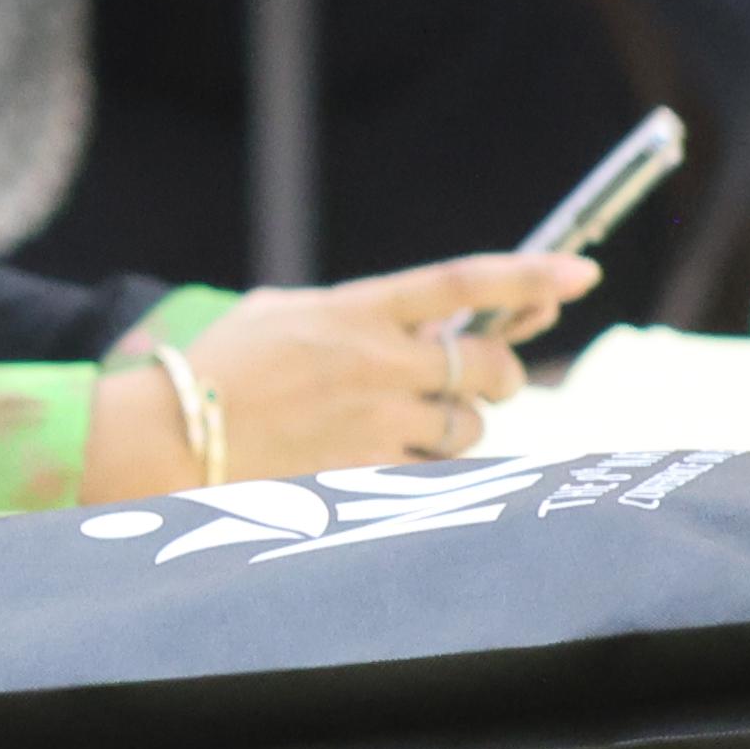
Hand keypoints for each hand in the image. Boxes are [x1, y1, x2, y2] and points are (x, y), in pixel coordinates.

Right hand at [86, 245, 593, 493]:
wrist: (170, 435)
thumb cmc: (221, 367)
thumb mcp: (283, 312)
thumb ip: (356, 314)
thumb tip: (424, 326)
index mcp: (356, 309)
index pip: (463, 282)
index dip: (529, 275)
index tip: (579, 274)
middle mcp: (377, 363)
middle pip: (490, 366)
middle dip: (502, 374)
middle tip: (486, 379)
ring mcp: (375, 422)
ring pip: (470, 429)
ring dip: (460, 426)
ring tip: (416, 424)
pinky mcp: (368, 474)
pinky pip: (432, 475)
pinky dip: (427, 468)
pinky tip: (391, 459)